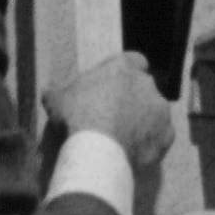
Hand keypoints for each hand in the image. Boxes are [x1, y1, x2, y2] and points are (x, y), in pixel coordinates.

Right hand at [44, 49, 176, 179]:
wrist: (98, 148)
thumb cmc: (77, 115)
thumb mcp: (57, 99)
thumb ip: (58, 93)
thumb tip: (48, 93)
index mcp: (125, 67)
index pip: (133, 61)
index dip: (124, 75)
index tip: (112, 89)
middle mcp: (148, 84)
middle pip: (143, 89)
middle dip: (132, 100)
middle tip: (113, 118)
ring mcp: (160, 110)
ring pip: (154, 113)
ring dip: (142, 122)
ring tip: (121, 140)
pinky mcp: (166, 136)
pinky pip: (159, 138)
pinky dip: (149, 144)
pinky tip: (132, 153)